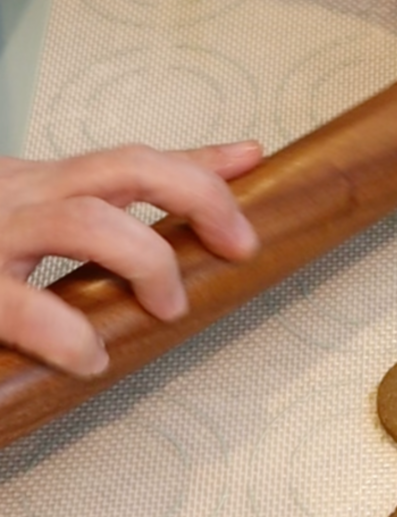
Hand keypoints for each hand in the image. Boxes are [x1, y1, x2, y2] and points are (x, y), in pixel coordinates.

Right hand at [0, 141, 261, 375]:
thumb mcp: (39, 219)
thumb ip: (119, 207)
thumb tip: (221, 178)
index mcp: (41, 185)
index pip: (135, 159)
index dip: (201, 165)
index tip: (253, 163)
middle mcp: (20, 197)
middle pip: (127, 167)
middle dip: (199, 198)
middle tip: (239, 245)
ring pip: (86, 222)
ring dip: (146, 261)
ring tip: (170, 307)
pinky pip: (23, 306)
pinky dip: (67, 333)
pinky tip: (91, 356)